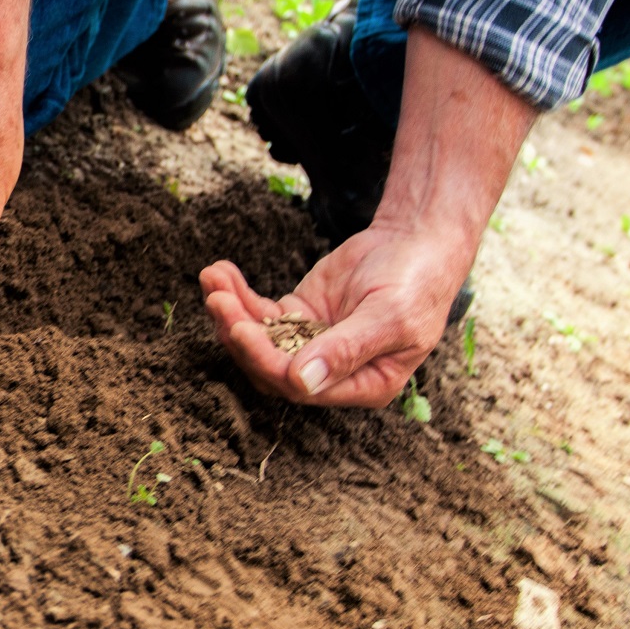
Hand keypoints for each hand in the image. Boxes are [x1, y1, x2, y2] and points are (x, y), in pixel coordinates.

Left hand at [199, 217, 472, 406]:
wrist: (417, 241)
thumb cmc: (416, 283)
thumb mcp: (390, 317)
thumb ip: (346, 349)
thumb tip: (302, 382)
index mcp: (362, 385)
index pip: (300, 386)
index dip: (266, 361)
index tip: (242, 329)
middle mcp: (331, 372)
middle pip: (270, 366)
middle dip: (239, 334)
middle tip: (217, 299)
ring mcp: (310, 343)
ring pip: (258, 339)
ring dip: (230, 312)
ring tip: (212, 279)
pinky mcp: (297, 315)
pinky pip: (259, 312)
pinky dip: (237, 294)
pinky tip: (220, 272)